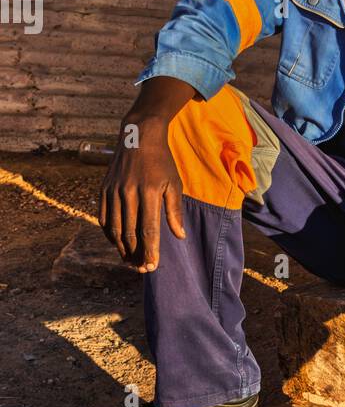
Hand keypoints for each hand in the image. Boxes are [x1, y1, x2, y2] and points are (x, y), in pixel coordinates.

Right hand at [99, 117, 185, 272]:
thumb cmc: (161, 162)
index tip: (152, 267)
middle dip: (135, 254)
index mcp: (149, 192)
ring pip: (113, 228)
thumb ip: (175, 211)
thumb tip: (179, 236)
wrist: (138, 137)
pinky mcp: (103, 189)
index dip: (150, 251)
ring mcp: (113, 191)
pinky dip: (109, 234)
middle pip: (129, 233)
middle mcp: (128, 192)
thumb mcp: (174, 183)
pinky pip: (103, 218)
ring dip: (121, 248)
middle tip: (141, 268)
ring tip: (130, 260)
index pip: (148, 230)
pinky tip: (117, 243)